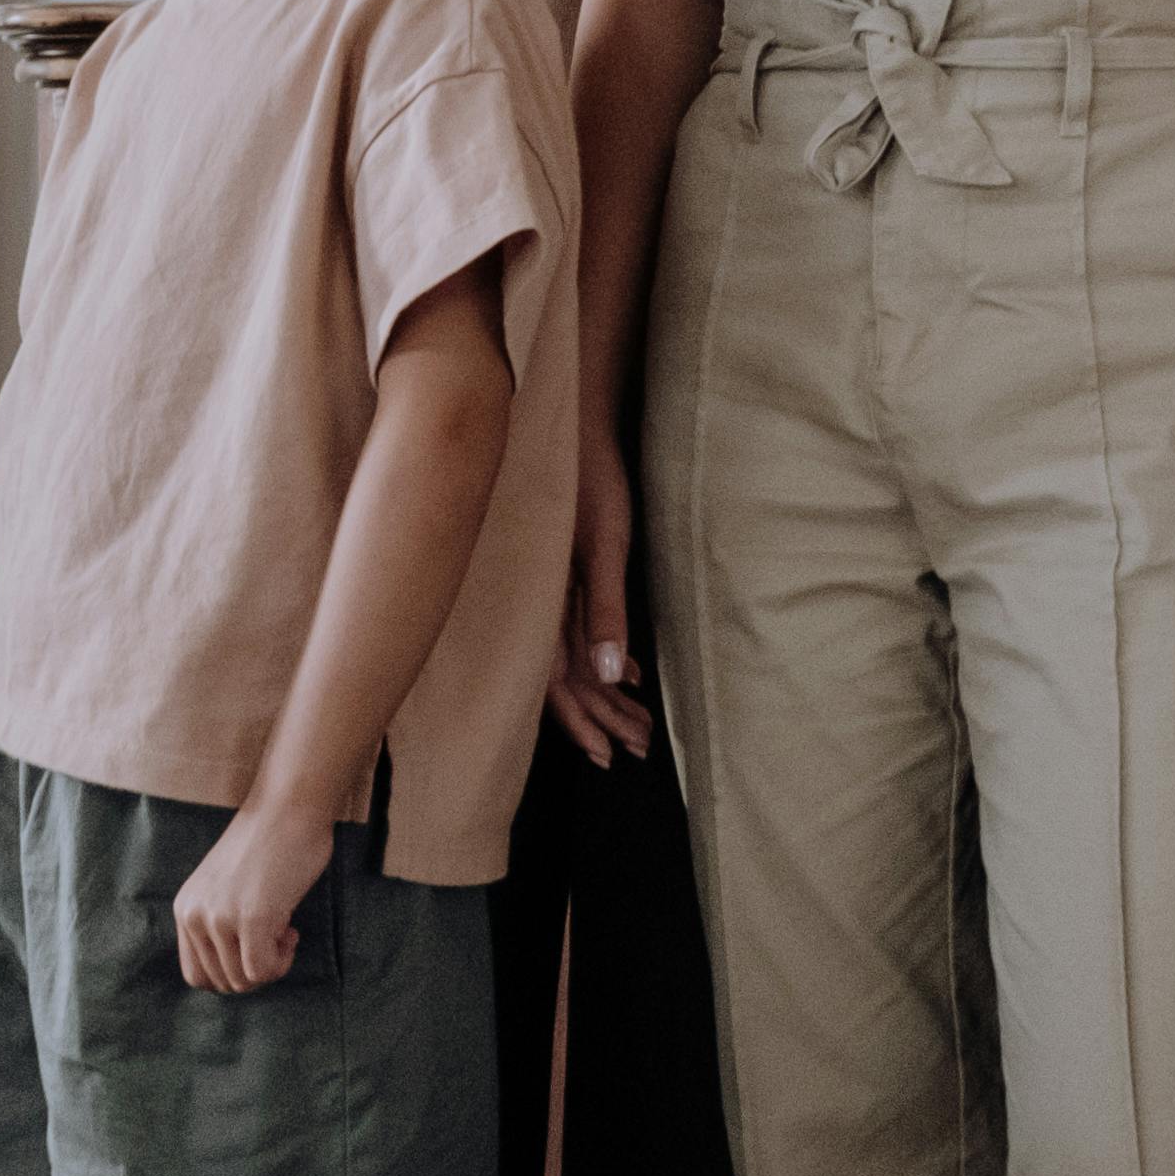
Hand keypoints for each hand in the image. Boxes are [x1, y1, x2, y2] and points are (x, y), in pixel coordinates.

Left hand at [175, 801, 332, 992]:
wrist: (289, 806)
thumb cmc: (269, 844)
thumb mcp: (227, 889)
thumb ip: (220, 923)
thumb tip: (238, 975)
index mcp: (185, 908)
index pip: (197, 975)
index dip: (231, 973)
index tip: (254, 947)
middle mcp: (194, 915)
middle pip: (221, 983)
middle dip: (254, 971)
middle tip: (275, 938)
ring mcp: (220, 918)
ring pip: (244, 981)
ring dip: (271, 966)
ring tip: (284, 930)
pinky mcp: (251, 918)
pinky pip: (263, 971)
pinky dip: (282, 962)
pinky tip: (291, 930)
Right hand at [545, 412, 655, 765]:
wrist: (566, 419)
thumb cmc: (588, 477)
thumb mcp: (604, 545)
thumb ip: (604, 610)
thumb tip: (613, 677)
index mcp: (539, 600)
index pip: (555, 682)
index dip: (580, 722)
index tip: (606, 756)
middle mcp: (537, 601)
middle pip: (565, 678)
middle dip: (600, 717)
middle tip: (633, 751)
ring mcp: (546, 587)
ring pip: (572, 656)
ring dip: (606, 692)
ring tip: (637, 724)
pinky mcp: (559, 570)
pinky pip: (574, 628)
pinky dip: (603, 654)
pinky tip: (628, 671)